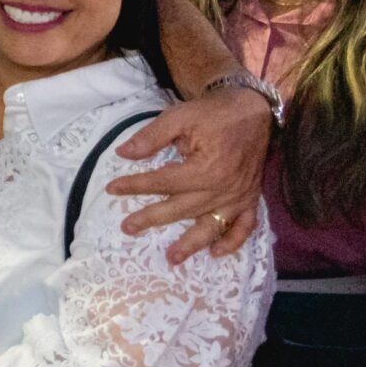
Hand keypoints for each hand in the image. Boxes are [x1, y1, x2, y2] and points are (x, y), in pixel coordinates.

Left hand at [107, 87, 270, 262]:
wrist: (253, 109)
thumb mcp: (180, 116)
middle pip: (182, 208)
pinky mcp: (251, 198)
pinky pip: (245, 226)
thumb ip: (152, 137)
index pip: (163, 182)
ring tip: (172, 258)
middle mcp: (224, 188)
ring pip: (212, 225)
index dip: (135, 185)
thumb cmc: (214, 113)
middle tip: (128, 227)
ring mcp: (239, 197)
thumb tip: (123, 153)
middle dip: (153, 218)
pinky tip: (217, 253)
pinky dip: (233, 241)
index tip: (111, 189)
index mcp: (206, 168)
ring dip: (193, 244)